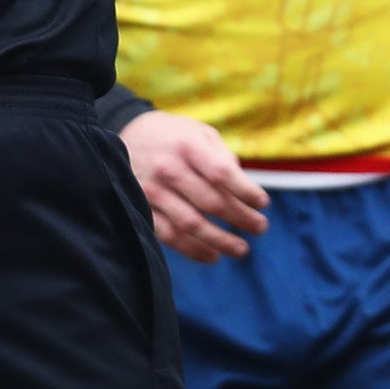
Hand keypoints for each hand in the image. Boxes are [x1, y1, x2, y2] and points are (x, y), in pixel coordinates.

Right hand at [119, 111, 270, 262]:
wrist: (126, 135)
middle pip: (210, 201)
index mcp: (187, 146)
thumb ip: (222, 157)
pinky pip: (169, 236)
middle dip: (240, 218)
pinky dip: (193, 250)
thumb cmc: (174, 136)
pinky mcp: (141, 209)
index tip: (264, 204)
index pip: (222, 173)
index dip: (246, 191)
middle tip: (260, 228)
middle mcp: (168, 169)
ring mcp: (152, 191)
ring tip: (242, 249)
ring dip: (220, 240)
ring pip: (191, 224)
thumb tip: (245, 188)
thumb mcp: (199, 132)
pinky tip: (212, 256)